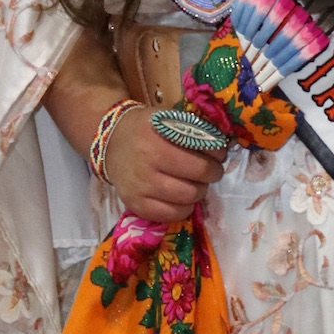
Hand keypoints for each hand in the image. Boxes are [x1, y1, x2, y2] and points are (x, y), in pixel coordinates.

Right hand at [103, 106, 225, 223]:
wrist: (111, 143)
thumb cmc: (146, 129)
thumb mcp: (167, 118)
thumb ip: (193, 128)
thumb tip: (222, 144)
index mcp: (156, 137)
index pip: (200, 151)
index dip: (217, 154)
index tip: (218, 153)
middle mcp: (146, 163)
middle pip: (198, 177)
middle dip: (211, 174)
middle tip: (210, 170)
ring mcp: (140, 187)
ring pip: (188, 198)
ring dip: (199, 191)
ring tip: (195, 183)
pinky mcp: (136, 205)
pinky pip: (171, 215)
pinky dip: (183, 208)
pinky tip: (182, 198)